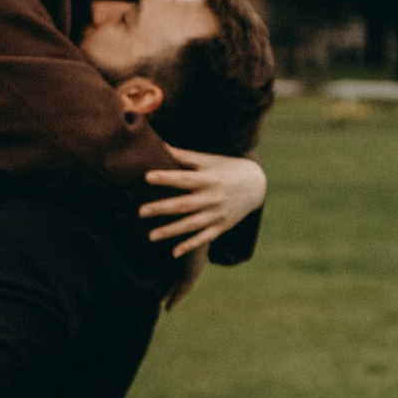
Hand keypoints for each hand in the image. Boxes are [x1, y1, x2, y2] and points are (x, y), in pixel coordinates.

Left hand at [137, 145, 267, 251]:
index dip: (166, 178)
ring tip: (150, 236)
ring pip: (192, 225)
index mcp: (208, 178)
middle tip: (140, 211)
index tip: (147, 177)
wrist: (256, 185)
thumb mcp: (209, 160)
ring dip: (171, 231)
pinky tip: (174, 252)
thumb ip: (185, 156)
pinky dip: (190, 245)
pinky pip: (204, 238)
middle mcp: (212, 198)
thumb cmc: (227, 168)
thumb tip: (160, 144)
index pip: (184, 179)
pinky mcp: (221, 227)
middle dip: (162, 208)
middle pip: (184, 205)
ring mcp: (217, 214)